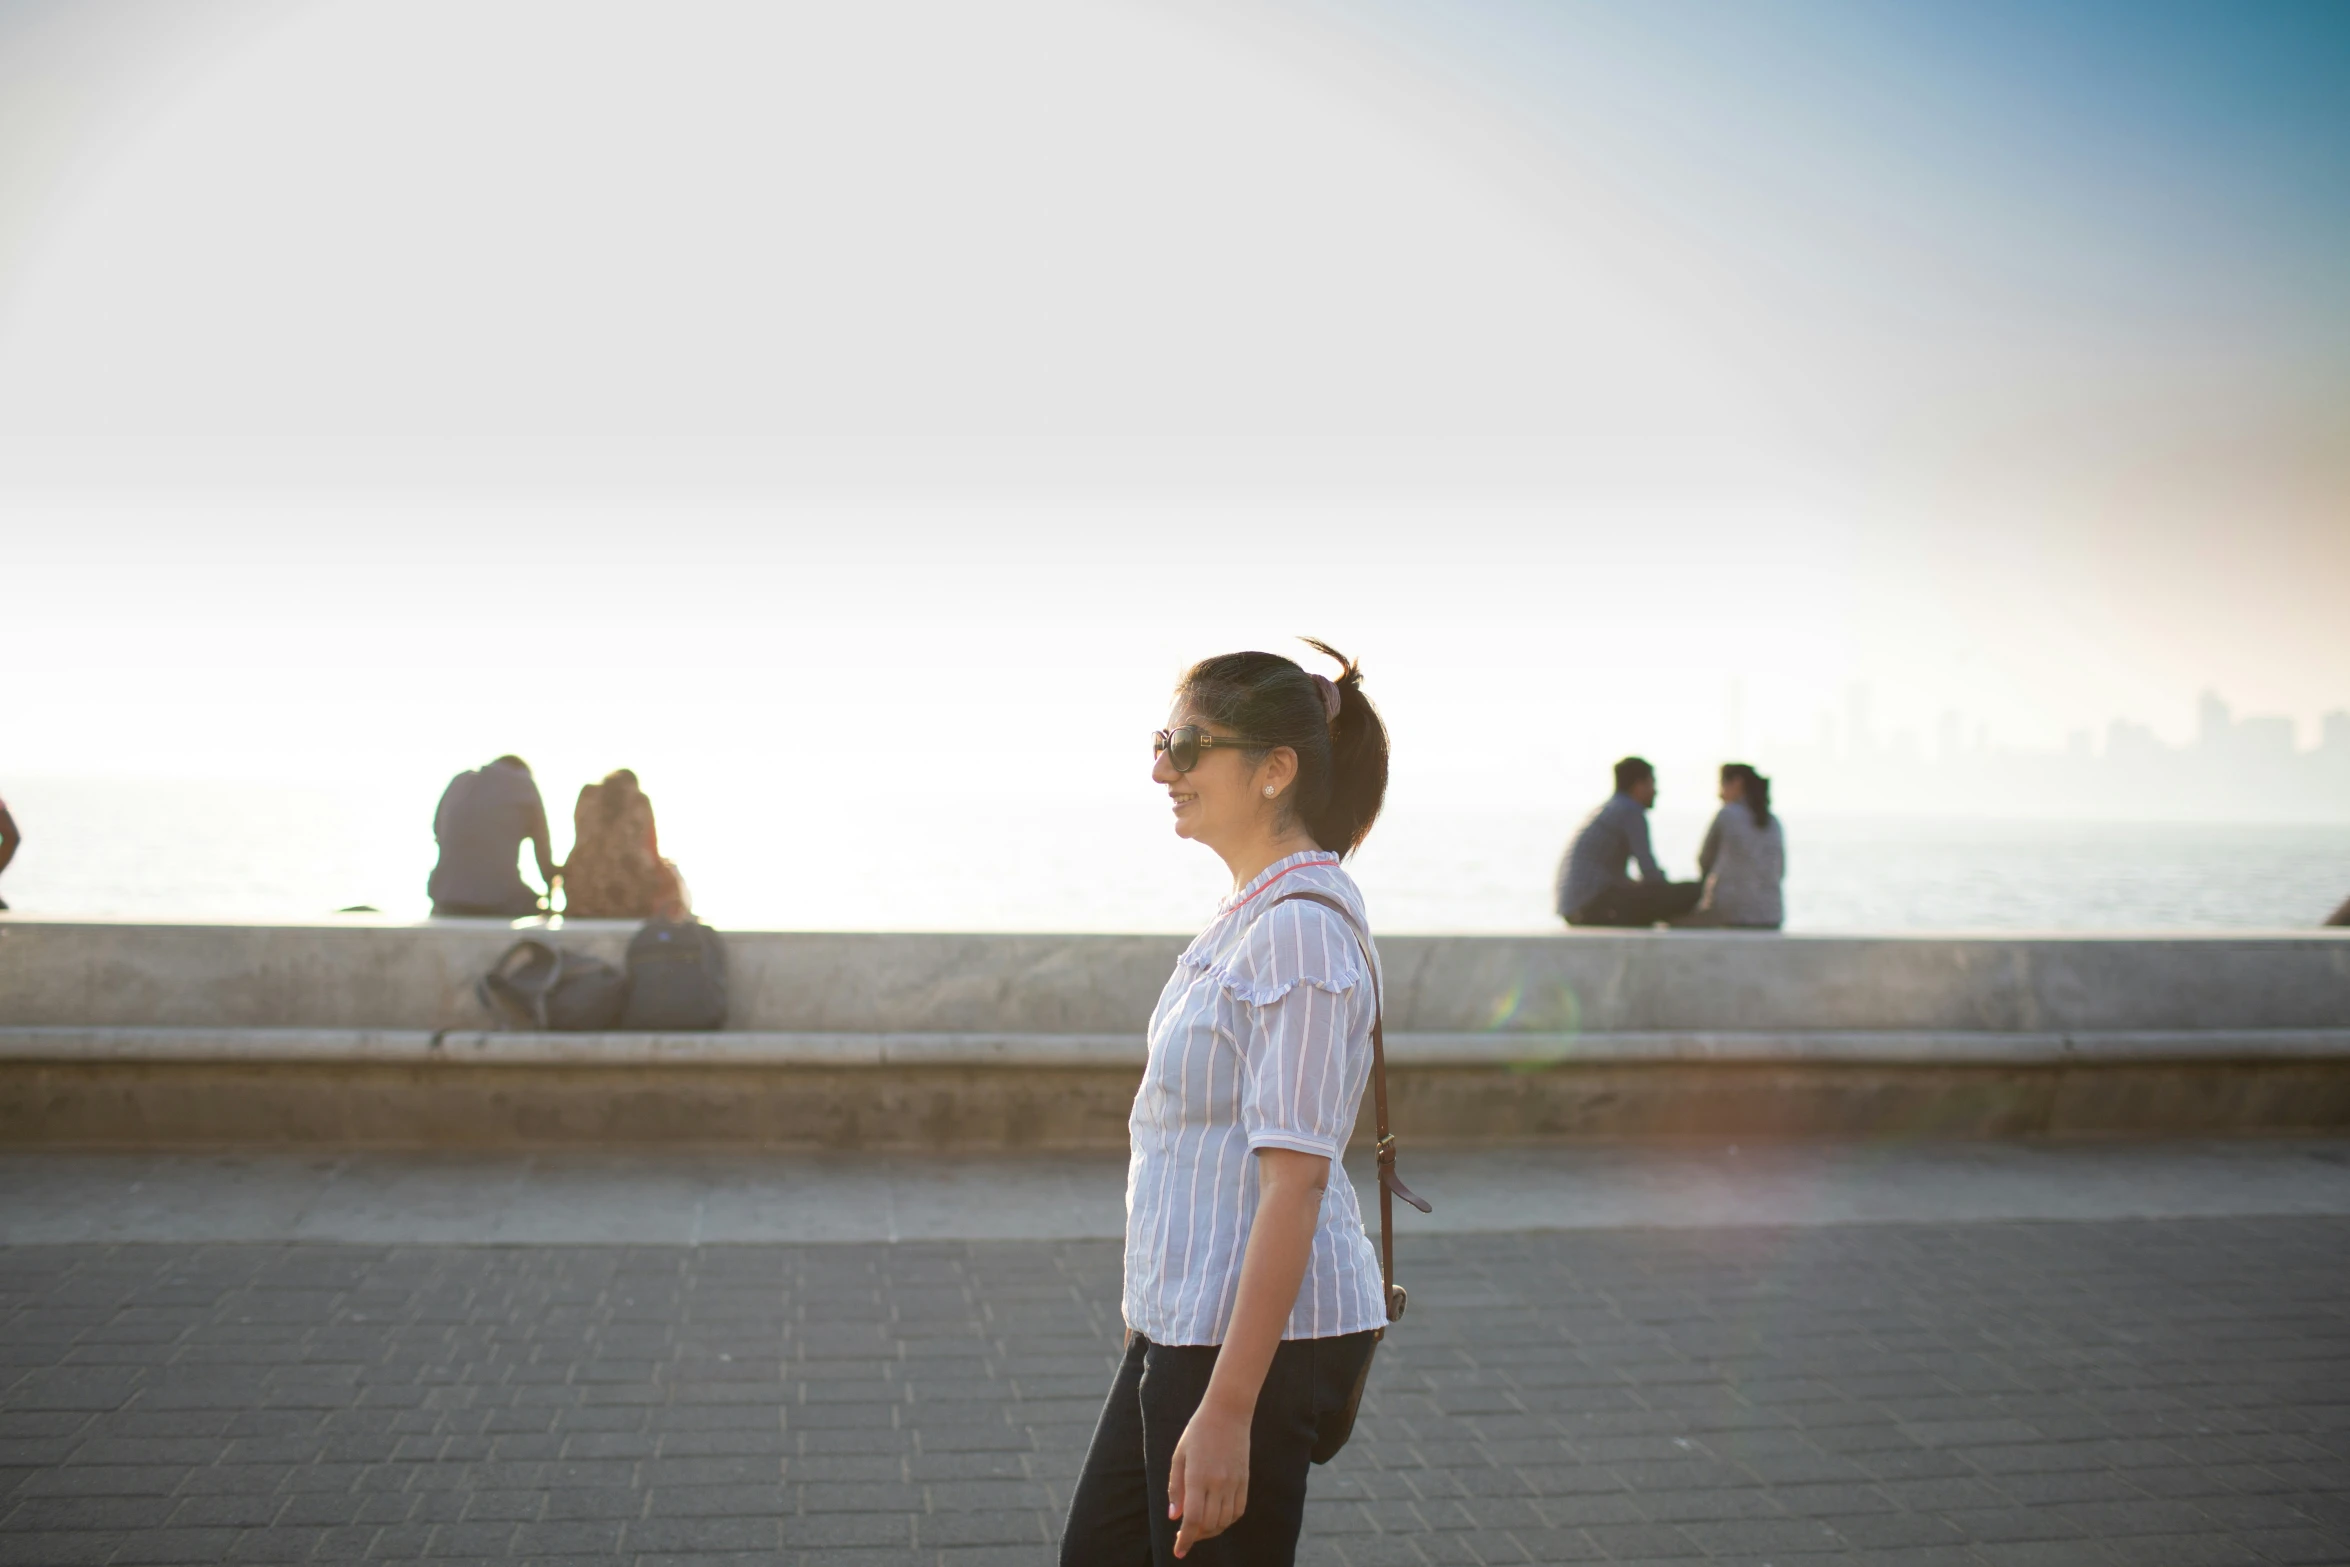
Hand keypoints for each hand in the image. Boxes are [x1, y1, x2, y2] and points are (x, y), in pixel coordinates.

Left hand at [1167, 1400, 1249, 1557]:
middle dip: (1195, 1536)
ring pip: (1224, 1521)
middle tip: (1185, 1535)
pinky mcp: (1245, 1480)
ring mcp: (1234, 1482)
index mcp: (1197, 1476)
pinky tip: (1217, 1518)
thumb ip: (1176, 1487)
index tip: (1178, 1551)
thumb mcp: (1179, 1456)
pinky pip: (1238, 1510)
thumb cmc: (1198, 1432)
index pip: (1192, 1519)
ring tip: (1200, 1527)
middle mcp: (1217, 1483)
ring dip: (1211, 1530)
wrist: (1228, 1413)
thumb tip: (1174, 1517)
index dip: (1185, 1539)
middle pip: (1209, 1524)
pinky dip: (1227, 1520)